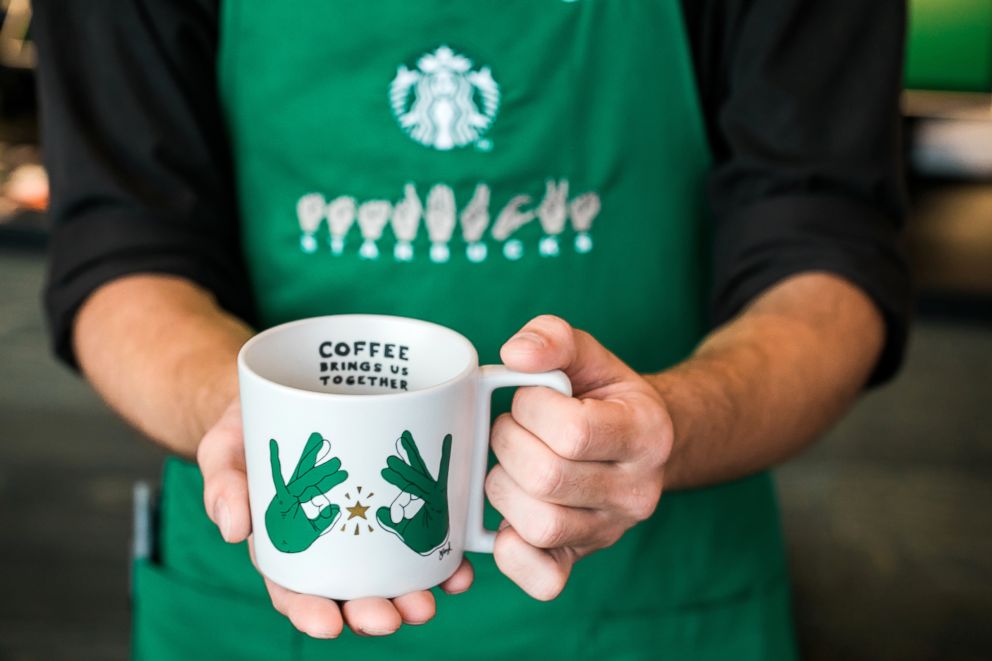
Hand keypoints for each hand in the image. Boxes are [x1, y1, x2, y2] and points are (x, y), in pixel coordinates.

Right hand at [198, 399, 473, 637]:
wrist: (291, 386)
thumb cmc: (250, 428)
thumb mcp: (224, 448)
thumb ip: (224, 483)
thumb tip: (232, 529)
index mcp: (285, 544)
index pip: (296, 590)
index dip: (311, 612)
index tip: (328, 625)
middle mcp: (330, 544)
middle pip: (352, 589)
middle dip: (374, 611)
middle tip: (393, 617)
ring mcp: (368, 524)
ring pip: (393, 571)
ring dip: (414, 593)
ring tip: (430, 599)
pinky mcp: (402, 496)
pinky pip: (424, 532)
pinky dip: (442, 556)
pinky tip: (458, 569)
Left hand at [486, 315, 672, 600]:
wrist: (638, 445)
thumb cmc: (603, 397)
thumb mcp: (588, 356)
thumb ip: (553, 338)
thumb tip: (515, 354)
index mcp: (646, 434)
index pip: (574, 431)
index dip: (531, 408)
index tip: (528, 396)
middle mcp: (637, 492)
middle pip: (547, 478)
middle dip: (508, 443)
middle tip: (511, 426)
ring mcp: (610, 531)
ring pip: (539, 525)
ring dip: (503, 487)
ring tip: (512, 463)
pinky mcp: (582, 560)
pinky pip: (543, 580)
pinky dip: (512, 552)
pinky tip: (508, 516)